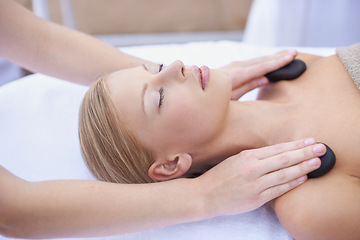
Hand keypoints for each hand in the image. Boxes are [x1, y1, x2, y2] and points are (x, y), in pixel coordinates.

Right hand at [196, 138, 323, 216]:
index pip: (276, 149)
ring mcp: (254, 184)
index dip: (295, 145)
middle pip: (284, 159)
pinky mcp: (255, 198)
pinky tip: (303, 178)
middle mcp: (252, 168)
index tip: (310, 141)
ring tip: (317, 162)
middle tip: (321, 148)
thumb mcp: (235, 160)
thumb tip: (276, 154)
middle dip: (304, 153)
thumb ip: (254, 157)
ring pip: (284, 174)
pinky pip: (278, 190)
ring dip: (303, 167)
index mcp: (246, 156)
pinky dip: (292, 184)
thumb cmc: (219, 177)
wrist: (204, 195)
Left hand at [218, 50, 296, 99]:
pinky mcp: (230, 69)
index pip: (260, 67)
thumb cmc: (211, 100)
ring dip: (269, 58)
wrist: (194, 92)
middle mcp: (235, 68)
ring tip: (285, 55)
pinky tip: (266, 63)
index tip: (291, 56)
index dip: (276, 62)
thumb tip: (265, 77)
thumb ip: (247, 86)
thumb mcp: (229, 98)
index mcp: (236, 75)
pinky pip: (249, 64)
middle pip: (259, 60)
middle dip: (277, 57)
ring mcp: (232, 67)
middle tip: (294, 52)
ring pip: (254, 61)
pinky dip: (260, 62)